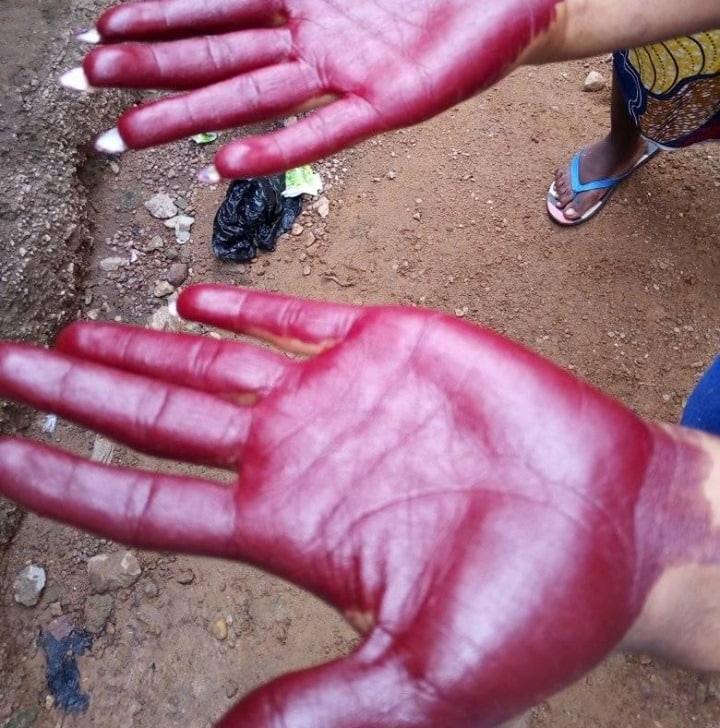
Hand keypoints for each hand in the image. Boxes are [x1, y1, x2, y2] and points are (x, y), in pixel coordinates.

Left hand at [0, 285, 709, 726]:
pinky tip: (191, 299)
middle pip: (157, 420)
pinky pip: (297, 318)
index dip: (67, 479)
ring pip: (211, 363)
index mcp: (288, 527)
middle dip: (76, 393)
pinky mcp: (389, 342)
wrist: (617, 524)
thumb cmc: (536, 606)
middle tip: (6, 367)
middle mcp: (295, 455)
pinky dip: (243, 305)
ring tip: (73, 336)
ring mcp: (337, 395)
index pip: (147, 504)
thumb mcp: (426, 681)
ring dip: (140, 346)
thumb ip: (325, 706)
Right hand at [67, 0, 569, 177]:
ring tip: (128, 134)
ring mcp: (349, 76)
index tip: (104, 28)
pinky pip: (323, 131)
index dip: (162, 17)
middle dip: (151, 72)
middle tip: (87, 88)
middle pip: (219, 58)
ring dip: (188, 116)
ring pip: (252, 98)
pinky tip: (226, 163)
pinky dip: (276, 148)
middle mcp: (317, 40)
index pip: (220, 6)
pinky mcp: (389, 104)